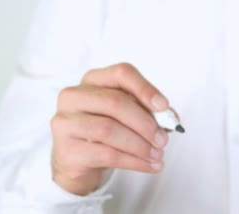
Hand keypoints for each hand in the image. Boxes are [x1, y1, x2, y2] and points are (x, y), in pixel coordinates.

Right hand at [50, 63, 172, 195]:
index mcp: (93, 80)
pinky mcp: (67, 149)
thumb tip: (171, 118)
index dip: (145, 88)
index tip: (164, 106)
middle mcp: (74, 96)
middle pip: (115, 102)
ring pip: (109, 130)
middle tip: (163, 139)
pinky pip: (106, 154)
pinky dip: (133, 161)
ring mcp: (66, 122)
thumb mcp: (128, 115)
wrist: (80, 161)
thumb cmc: (107, 130)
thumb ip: (149, 111)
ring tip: (158, 155)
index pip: (121, 73)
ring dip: (140, 145)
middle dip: (145, 122)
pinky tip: (148, 166)